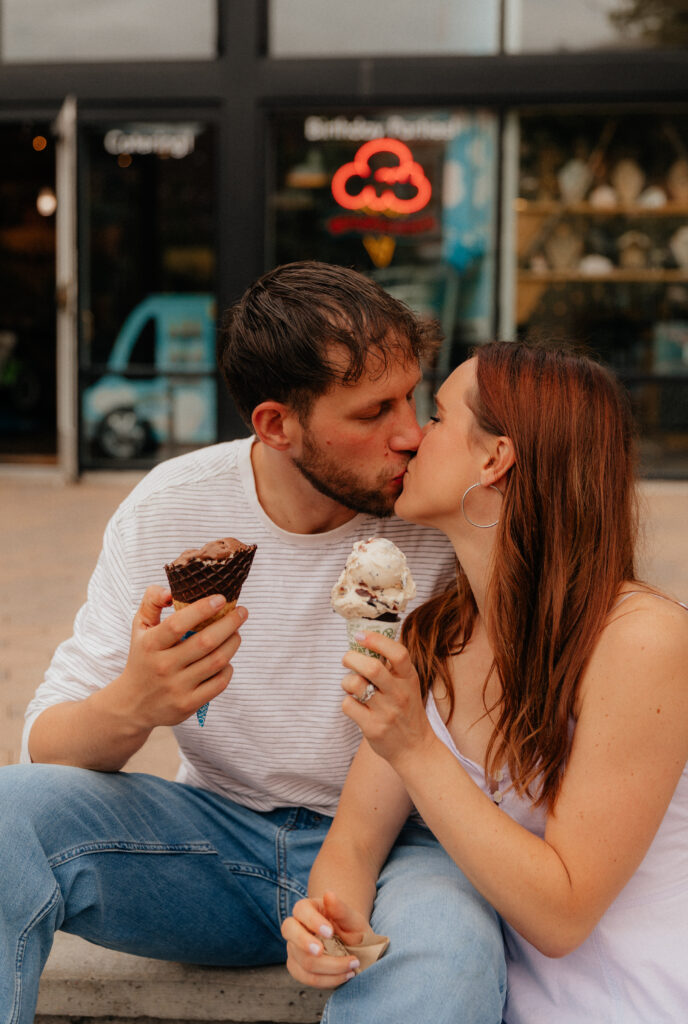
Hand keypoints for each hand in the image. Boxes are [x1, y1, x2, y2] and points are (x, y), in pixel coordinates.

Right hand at [113, 585, 245, 729]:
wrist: (133, 704)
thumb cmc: (142, 657)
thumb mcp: (139, 628)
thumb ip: (152, 601)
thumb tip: (170, 591)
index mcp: (150, 645)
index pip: (178, 624)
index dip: (202, 609)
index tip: (220, 598)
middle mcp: (163, 666)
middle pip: (206, 642)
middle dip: (230, 623)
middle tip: (242, 612)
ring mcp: (176, 687)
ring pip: (216, 661)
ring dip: (233, 643)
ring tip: (236, 632)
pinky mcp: (188, 704)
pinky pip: (219, 683)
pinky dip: (228, 668)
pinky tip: (227, 659)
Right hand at [281, 891, 369, 987]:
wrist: (353, 948)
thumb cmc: (351, 929)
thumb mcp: (351, 919)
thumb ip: (340, 909)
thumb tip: (328, 894)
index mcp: (308, 908)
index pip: (301, 910)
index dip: (312, 921)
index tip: (330, 931)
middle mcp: (296, 926)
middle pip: (289, 931)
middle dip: (305, 943)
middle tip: (321, 951)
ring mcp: (293, 948)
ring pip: (302, 960)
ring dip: (330, 967)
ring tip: (352, 966)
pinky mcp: (297, 967)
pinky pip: (307, 978)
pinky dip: (328, 980)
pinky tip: (345, 975)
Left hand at [340, 630, 434, 769]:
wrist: (415, 748)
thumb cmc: (407, 711)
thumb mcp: (408, 685)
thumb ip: (392, 667)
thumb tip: (363, 641)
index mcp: (409, 678)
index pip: (398, 653)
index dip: (377, 640)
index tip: (360, 636)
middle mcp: (399, 694)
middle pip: (372, 667)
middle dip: (352, 658)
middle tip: (346, 659)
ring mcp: (386, 712)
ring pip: (355, 684)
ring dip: (346, 681)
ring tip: (351, 685)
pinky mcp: (373, 727)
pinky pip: (348, 705)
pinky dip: (347, 701)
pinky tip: (355, 705)